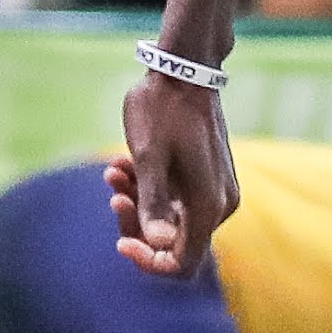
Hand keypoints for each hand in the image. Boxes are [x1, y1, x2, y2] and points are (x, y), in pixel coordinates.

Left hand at [107, 75, 236, 278]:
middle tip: (112, 192)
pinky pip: (177, 198)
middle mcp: (219, 205)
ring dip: (138, 201)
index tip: (120, 240)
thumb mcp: (148, 157)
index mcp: (208, 206)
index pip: (181, 264)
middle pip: (174, 243)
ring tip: (114, 170)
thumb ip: (153, 203)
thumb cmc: (163, 109)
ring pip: (172, 219)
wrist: (185, 68)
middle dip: (137, 223)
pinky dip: (150, 188)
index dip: (148, 261)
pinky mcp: (207, 178)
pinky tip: (124, 163)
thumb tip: (159, 244)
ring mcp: (215, 191)